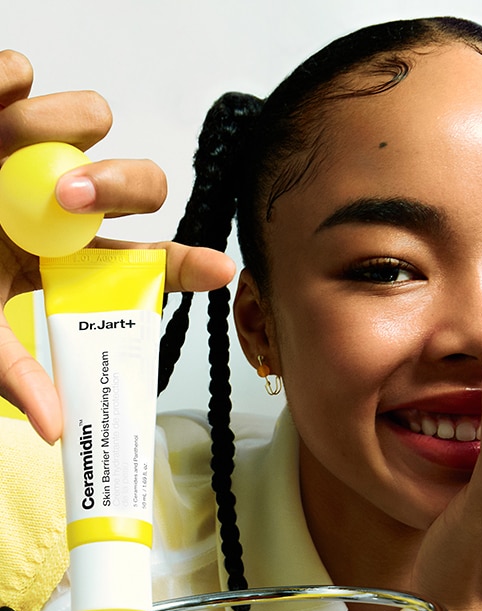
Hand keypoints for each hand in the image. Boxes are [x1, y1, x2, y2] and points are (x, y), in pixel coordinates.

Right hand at [0, 51, 235, 442]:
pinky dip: (11, 83)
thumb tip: (54, 429)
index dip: (187, 265)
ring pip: (93, 117)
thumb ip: (13, 370)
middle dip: (123, 184)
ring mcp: (37, 145)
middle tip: (70, 199)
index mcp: (70, 252)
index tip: (220, 271)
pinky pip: (24, 71)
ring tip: (1, 157)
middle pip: (144, 181)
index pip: (147, 259)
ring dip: (54, 133)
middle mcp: (67, 197)